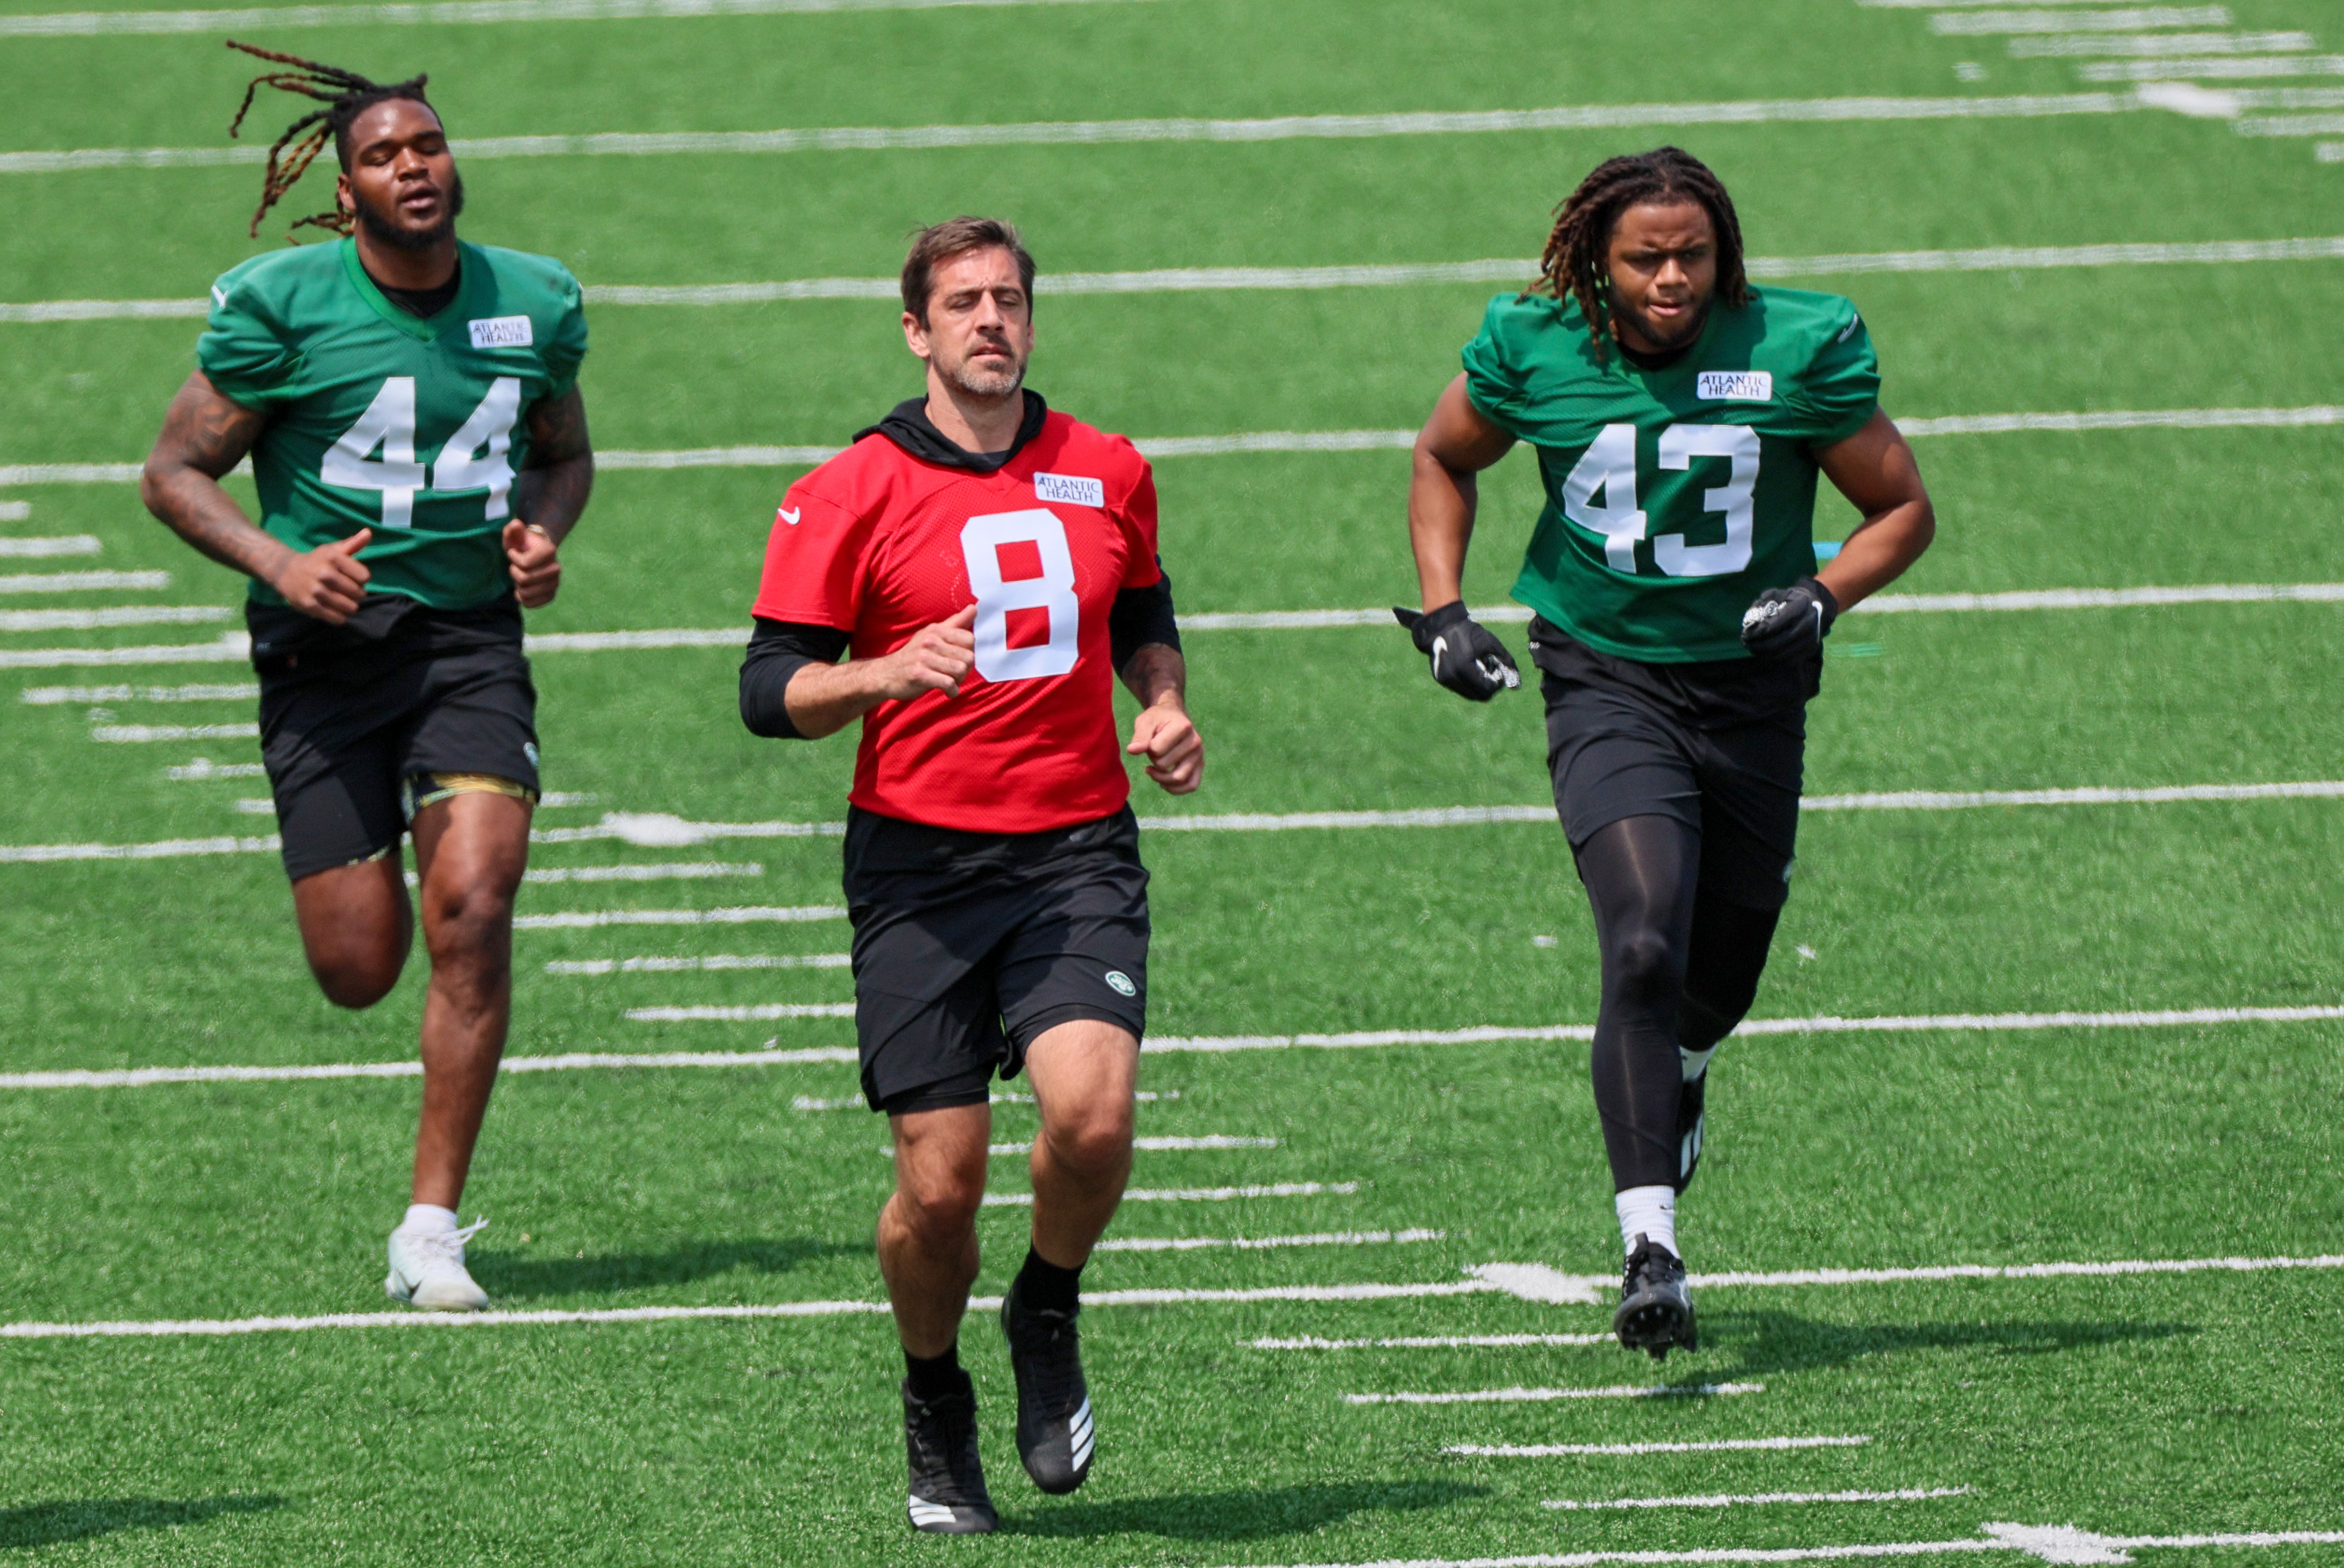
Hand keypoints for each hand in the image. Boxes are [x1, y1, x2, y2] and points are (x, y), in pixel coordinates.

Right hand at [270, 528, 371, 623]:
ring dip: (350, 606)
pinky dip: (340, 617)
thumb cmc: (317, 561)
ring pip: (350, 607)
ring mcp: (316, 590)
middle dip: (357, 594)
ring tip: (343, 601)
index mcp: (333, 558)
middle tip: (348, 591)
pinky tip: (335, 610)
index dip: (362, 579)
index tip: (353, 577)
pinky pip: (337, 618)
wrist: (285, 571)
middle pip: (359, 593)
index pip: (365, 577)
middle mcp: (325, 573)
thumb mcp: (333, 550)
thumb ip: (353, 543)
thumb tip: (369, 533)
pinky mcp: (310, 606)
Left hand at [504, 520, 561, 607]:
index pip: (524, 564)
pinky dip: (522, 598)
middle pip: (524, 579)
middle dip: (514, 572)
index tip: (513, 553)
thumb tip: (516, 524)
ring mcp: (555, 583)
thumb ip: (512, 529)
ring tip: (520, 577)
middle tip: (516, 566)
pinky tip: (522, 589)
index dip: (513, 558)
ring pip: (526, 593)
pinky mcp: (551, 596)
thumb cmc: (522, 544)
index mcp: (549, 551)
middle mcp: (556, 568)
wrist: (535, 555)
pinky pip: (531, 604)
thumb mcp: (515, 535)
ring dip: (517, 586)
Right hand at [874, 606, 977, 698]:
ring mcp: (923, 657)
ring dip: (958, 681)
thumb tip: (974, 607)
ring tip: (949, 682)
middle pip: (968, 657)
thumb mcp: (932, 635)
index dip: (968, 652)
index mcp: (935, 630)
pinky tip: (947, 691)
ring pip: (960, 670)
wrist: (886, 674)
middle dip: (965, 670)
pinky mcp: (919, 674)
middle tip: (954, 674)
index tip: (958, 660)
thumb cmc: (915, 655)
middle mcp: (929, 641)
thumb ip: (955, 623)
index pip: (969, 639)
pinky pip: (948, 683)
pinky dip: (952, 691)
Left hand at [1127, 698, 1201, 793]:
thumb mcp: (1145, 721)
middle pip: (1164, 765)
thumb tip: (1132, 751)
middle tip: (1151, 752)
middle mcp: (1195, 741)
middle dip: (1153, 761)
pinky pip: (1191, 785)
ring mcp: (1199, 754)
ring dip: (1160, 778)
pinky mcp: (1200, 765)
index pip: (1156, 750)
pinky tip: (1162, 783)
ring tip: (1151, 770)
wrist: (1173, 716)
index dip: (1147, 748)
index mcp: (1183, 727)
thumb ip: (1140, 736)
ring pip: (1179, 779)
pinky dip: (1175, 789)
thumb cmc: (1157, 719)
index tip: (1149, 740)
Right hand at [1393, 600, 1519, 700]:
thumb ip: (1506, 661)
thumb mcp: (1490, 643)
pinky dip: (1470, 684)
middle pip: (1479, 696)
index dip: (1498, 684)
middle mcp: (1452, 677)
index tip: (1499, 671)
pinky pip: (1461, 689)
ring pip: (1470, 695)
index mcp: (1463, 667)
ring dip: (1480, 687)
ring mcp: (1444, 679)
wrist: (1442, 626)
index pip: (1487, 689)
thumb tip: (1517, 683)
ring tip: (1481, 670)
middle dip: (1490, 687)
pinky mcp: (1441, 679)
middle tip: (1492, 673)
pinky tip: (1471, 669)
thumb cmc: (1468, 632)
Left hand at [1740, 575, 1839, 661]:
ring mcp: (1811, 639)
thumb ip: (1763, 602)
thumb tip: (1750, 620)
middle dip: (1758, 645)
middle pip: (1779, 641)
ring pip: (1782, 654)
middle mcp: (1809, 623)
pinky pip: (1788, 661)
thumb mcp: (1777, 594)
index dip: (1760, 631)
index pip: (1777, 623)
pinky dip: (1773, 660)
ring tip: (1752, 648)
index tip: (1746, 633)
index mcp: (1801, 605)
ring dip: (1763, 654)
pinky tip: (1763, 654)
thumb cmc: (1790, 600)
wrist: (1813, 608)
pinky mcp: (1809, 650)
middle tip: (1745, 642)